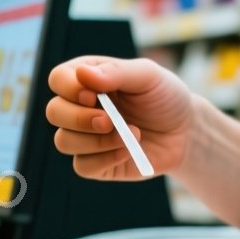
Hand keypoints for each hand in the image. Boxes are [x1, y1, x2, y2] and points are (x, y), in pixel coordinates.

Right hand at [46, 56, 195, 179]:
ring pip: (64, 141)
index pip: (57, 79)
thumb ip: (116, 72)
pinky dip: (106, 159)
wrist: (185, 131)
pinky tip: (128, 151)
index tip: (94, 95)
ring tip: (131, 134)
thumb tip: (82, 74)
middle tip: (110, 120)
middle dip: (79, 119)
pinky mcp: (95, 163)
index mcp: (86, 79)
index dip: (69, 88)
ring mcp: (84, 136)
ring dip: (97, 141)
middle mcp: (79, 107)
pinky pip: (82, 166)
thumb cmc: (164, 96)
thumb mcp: (148, 75)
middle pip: (54, 112)